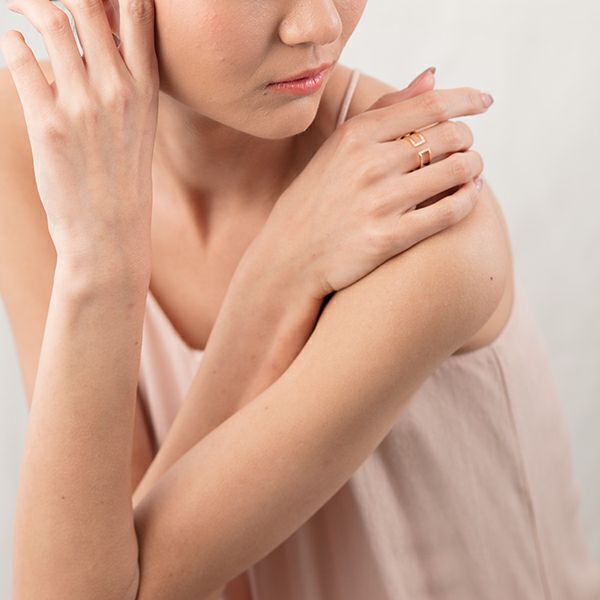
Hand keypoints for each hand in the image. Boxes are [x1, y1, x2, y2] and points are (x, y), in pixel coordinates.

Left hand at [0, 0, 158, 273]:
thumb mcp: (136, 124)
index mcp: (144, 88)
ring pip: (50, 21)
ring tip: (15, 5)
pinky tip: (13, 47)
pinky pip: (21, 58)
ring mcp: (84, 105)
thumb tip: (91, 33)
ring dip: (25, 3)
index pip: (137, 10)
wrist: (110, 230)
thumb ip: (122, 77)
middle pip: (86, 2)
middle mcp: (119, 89)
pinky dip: (12, 43)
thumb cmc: (120, 176)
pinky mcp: (49, 122)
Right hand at [251, 73, 491, 299]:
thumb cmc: (318, 198)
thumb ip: (385, 110)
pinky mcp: (387, 238)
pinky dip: (469, 199)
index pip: (429, 104)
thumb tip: (433, 76)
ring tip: (470, 171)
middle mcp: (368, 163)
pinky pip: (449, 211)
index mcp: (355, 135)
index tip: (485, 103)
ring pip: (456, 171)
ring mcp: (378, 202)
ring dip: (473, 168)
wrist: (290, 256)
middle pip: (449, 136)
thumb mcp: (339, 147)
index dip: (466, 99)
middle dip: (467, 139)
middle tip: (466, 148)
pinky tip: (469, 194)